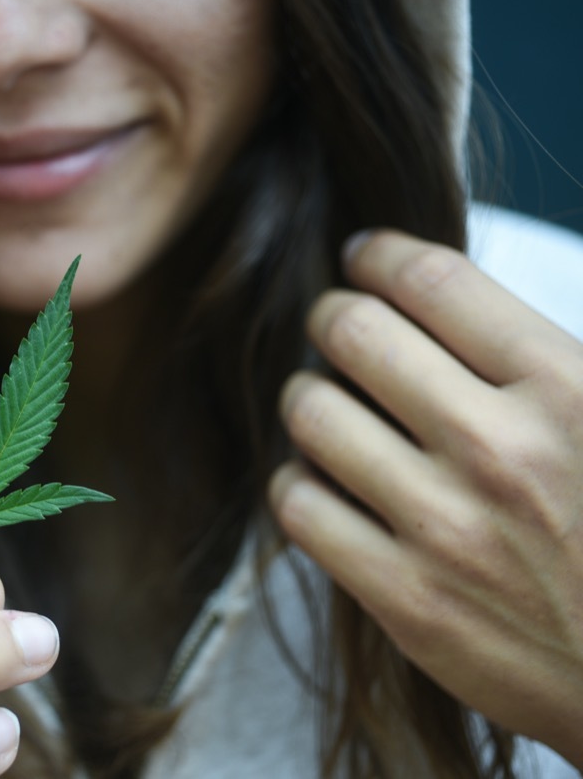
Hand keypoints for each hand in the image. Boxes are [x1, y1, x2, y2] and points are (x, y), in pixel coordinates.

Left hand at [269, 230, 582, 766]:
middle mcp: (502, 449)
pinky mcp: (406, 598)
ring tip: (323, 403)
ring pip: (312, 413)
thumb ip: (538, 357)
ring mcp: (447, 527)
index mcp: (569, 389)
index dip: (379, 255)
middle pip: (354, 332)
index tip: (361, 256)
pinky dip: (298, 482)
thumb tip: (434, 294)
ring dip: (307, 396)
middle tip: (334, 326)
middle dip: (331, 316)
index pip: (433, 281)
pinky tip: (321, 482)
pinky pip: (299, 507)